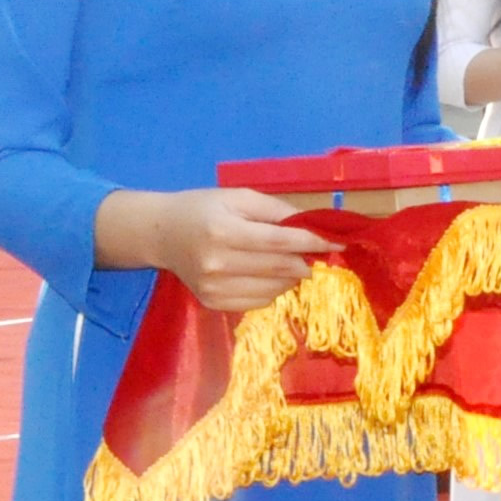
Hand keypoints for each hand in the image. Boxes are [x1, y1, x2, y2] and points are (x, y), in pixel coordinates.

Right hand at [98, 187, 331, 313]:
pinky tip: (269, 275)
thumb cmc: (204, 209)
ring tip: (290, 262)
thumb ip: (276, 211)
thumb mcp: (239, 197)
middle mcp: (217, 264)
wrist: (162, 234)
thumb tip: (313, 226)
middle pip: (279, 268)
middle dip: (306, 261)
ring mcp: (213, 288)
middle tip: (317, 253)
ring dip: (292, 277)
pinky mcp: (212, 303)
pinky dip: (274, 290)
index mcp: (223, 232)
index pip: (280, 242)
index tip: (337, 243)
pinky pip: (258, 302)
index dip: (313, 243)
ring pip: (274, 289)